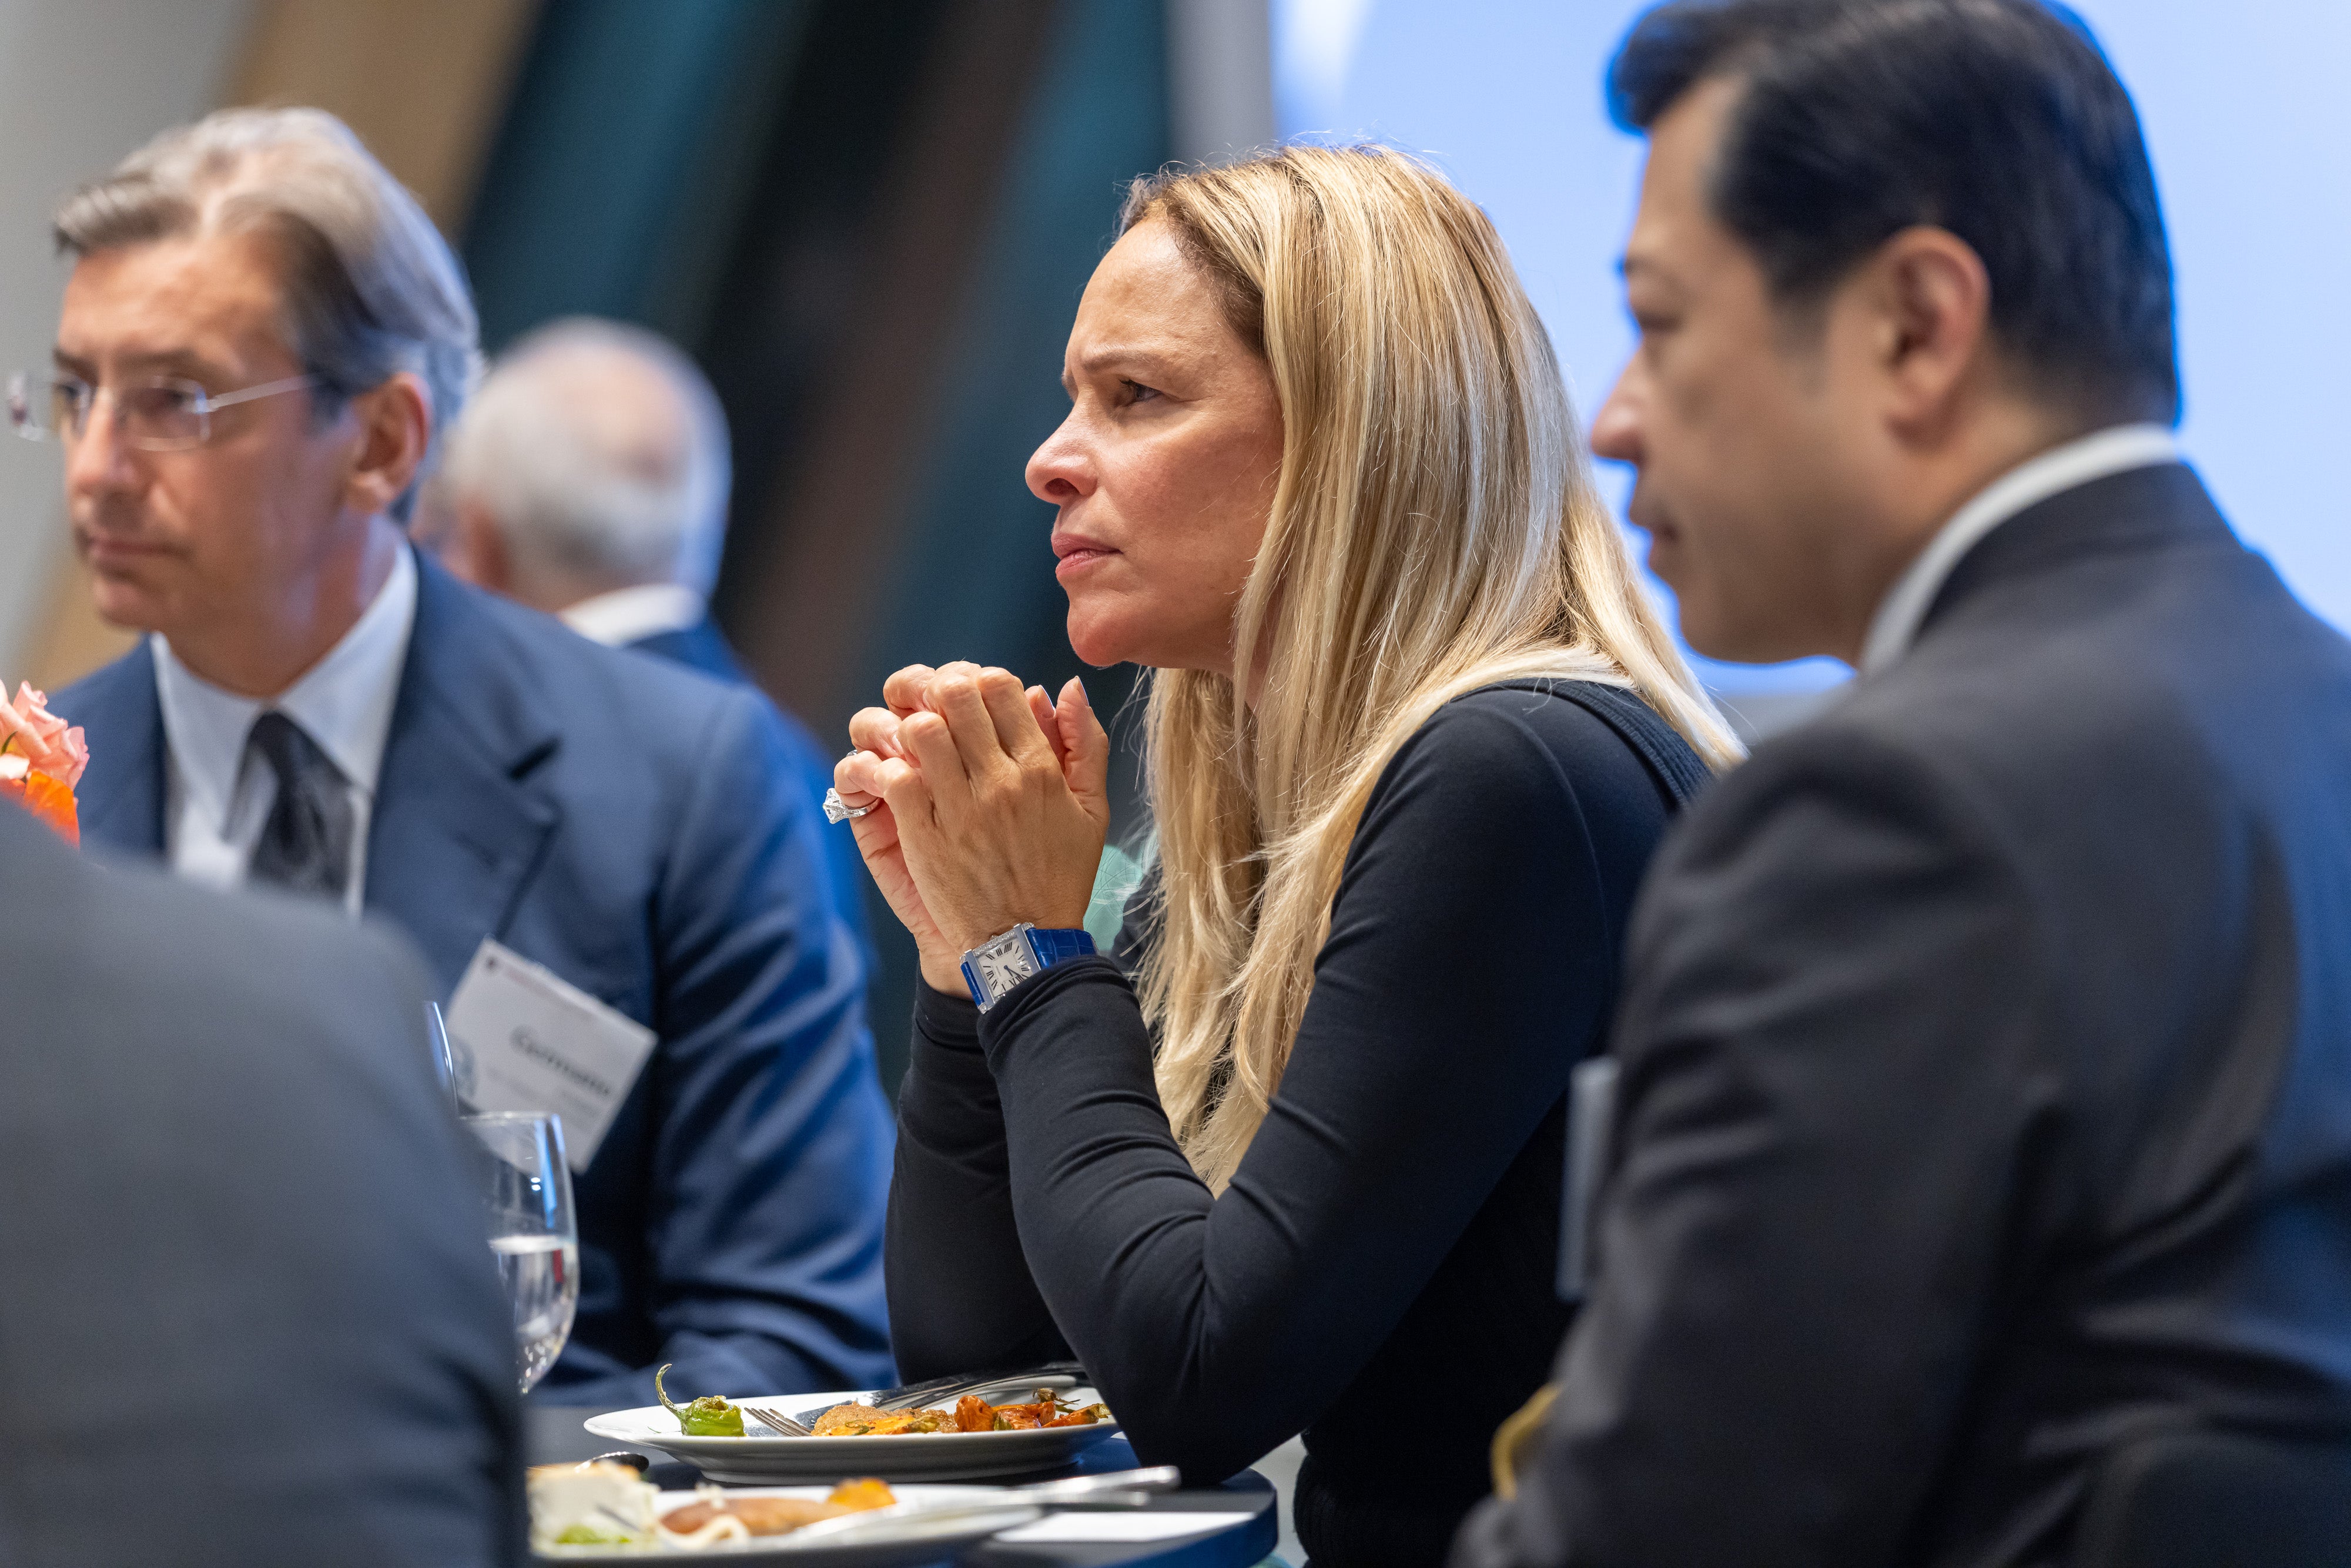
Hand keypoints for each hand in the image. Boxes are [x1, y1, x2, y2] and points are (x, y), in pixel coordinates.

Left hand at [845, 666, 1108, 993]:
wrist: (1026, 944)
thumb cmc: (1060, 876)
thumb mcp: (1092, 809)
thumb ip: (1084, 743)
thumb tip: (1065, 686)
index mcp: (1041, 769)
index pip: (1000, 687)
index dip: (977, 680)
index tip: (970, 699)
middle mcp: (1001, 782)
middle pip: (955, 696)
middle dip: (937, 693)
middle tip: (932, 712)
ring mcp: (961, 809)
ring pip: (919, 731)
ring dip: (908, 730)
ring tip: (911, 748)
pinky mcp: (925, 837)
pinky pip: (894, 778)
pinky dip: (884, 770)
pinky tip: (891, 780)